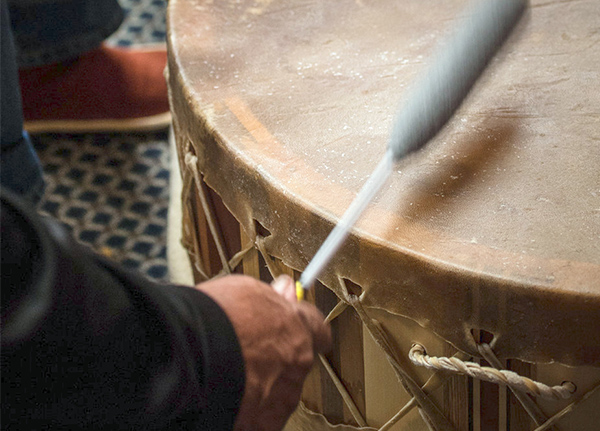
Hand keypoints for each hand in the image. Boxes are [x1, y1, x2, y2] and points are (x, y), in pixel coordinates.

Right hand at [197, 274, 330, 430]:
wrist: (191, 355)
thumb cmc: (214, 318)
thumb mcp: (247, 290)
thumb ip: (272, 298)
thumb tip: (283, 291)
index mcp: (298, 329)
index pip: (318, 329)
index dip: (301, 325)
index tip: (290, 322)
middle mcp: (297, 365)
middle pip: (296, 361)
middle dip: (276, 356)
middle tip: (247, 349)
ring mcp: (281, 398)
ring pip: (278, 391)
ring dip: (261, 383)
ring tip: (228, 372)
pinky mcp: (262, 424)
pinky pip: (260, 415)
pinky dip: (246, 408)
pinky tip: (226, 393)